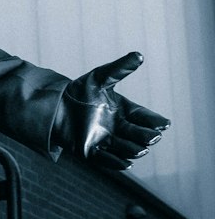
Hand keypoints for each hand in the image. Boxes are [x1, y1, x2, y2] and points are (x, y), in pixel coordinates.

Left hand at [54, 51, 169, 170]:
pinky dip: (117, 162)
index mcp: (123, 111)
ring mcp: (105, 141)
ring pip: (125, 148)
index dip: (154, 121)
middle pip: (137, 134)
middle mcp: (118, 128)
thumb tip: (139, 56)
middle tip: (154, 136)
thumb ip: (119, 69)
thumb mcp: (100, 77)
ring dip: (134, 149)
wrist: (54, 106)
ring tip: (141, 148)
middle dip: (147, 136)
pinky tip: (127, 162)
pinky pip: (107, 160)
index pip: (143, 117)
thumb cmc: (79, 91)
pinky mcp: (90, 152)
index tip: (164, 123)